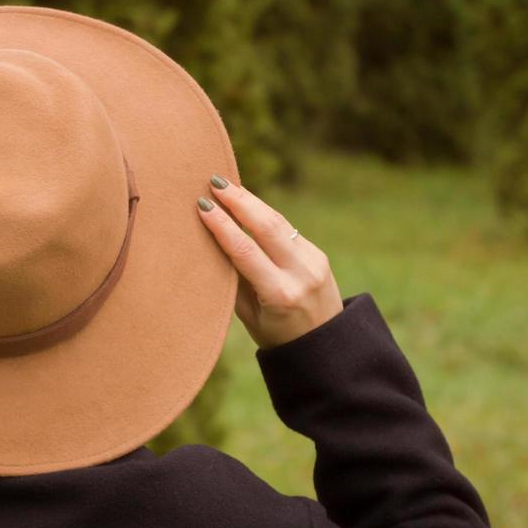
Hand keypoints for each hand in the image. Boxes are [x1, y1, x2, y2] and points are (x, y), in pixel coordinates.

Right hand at [197, 174, 343, 349]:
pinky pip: (287, 229)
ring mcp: (314, 261)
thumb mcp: (249, 315)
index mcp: (280, 295)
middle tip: (215, 182)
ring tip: (227, 186)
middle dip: (239, 201)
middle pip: (267, 226)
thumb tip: (214, 242)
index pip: (246, 251)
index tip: (203, 205)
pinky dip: (264, 214)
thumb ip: (235, 280)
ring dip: (251, 201)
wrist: (325, 344)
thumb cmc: (276, 333)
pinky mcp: (318, 254)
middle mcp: (300, 274)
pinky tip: (247, 203)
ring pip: (279, 222)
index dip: (222, 226)